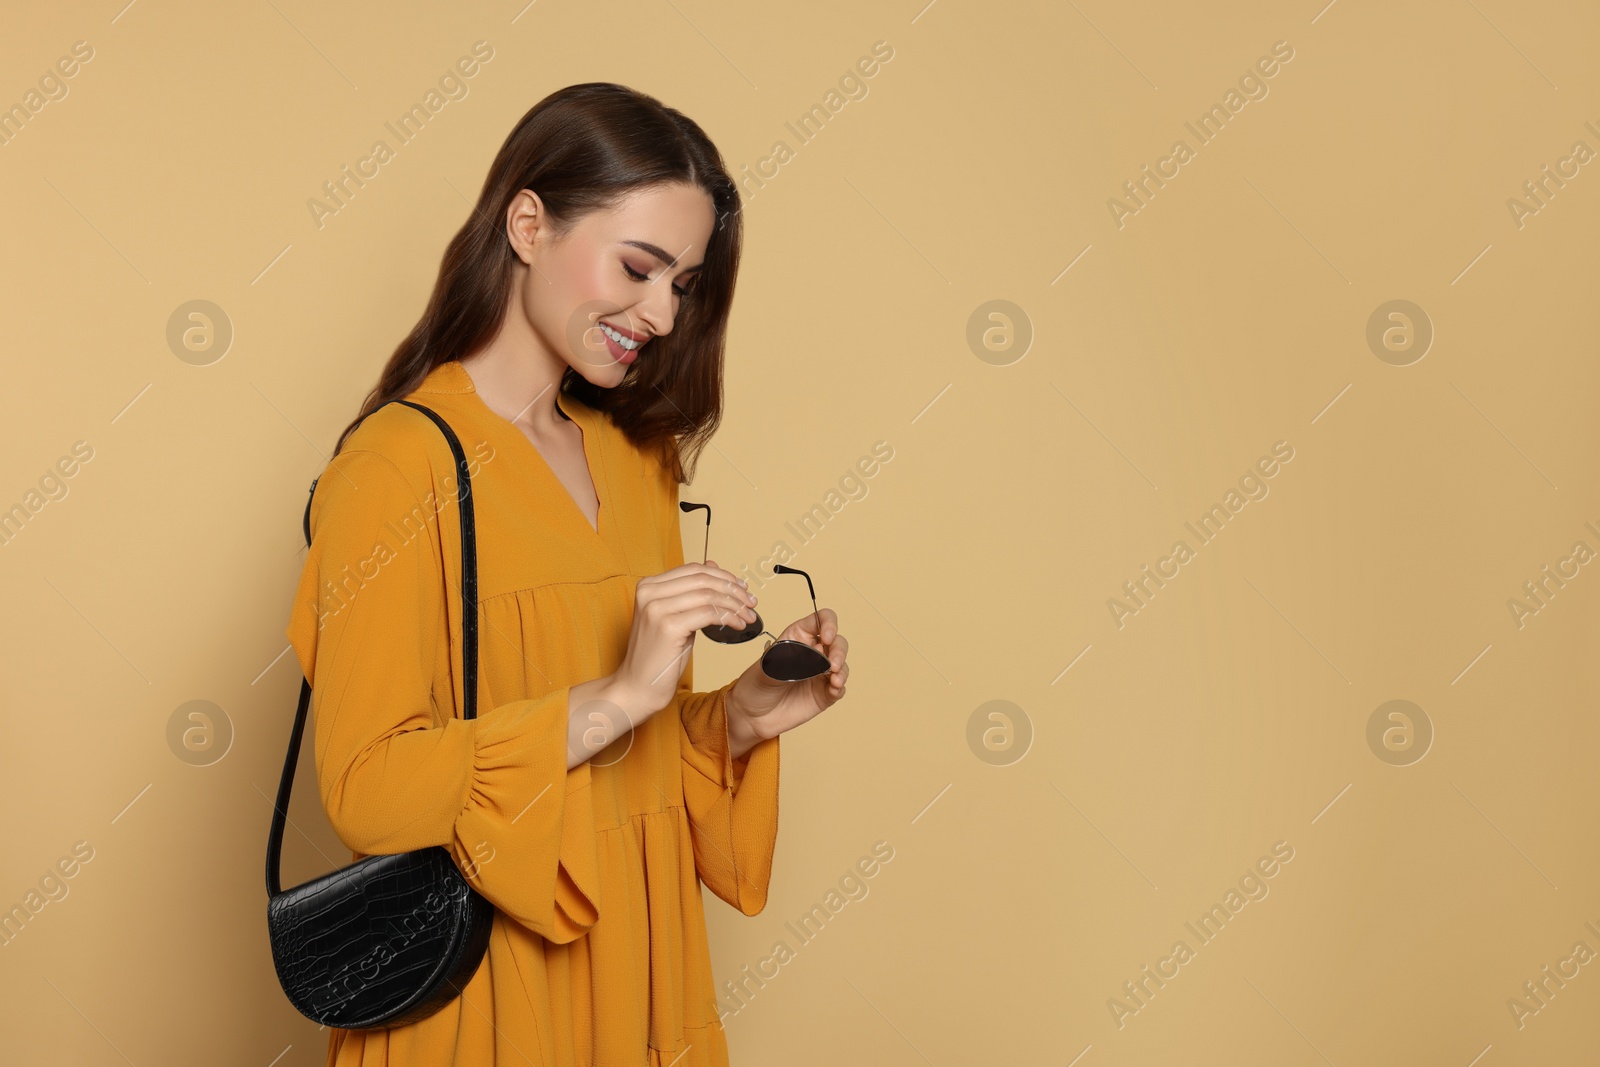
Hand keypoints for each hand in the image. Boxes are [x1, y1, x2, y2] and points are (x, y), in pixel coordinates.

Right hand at [612, 562, 758, 720]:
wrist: (638, 686)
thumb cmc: (658, 656)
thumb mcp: (675, 616)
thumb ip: (691, 593)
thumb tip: (713, 566)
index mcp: (648, 585)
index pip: (694, 570)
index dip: (723, 577)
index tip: (742, 589)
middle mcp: (649, 592)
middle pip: (703, 580)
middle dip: (733, 590)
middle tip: (751, 603)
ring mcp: (657, 608)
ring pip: (708, 596)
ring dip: (735, 605)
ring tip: (748, 616)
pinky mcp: (668, 626)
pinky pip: (708, 614)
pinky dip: (728, 617)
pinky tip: (738, 625)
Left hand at [728, 607, 848, 750]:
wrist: (750, 716)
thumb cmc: (755, 685)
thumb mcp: (768, 666)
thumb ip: (792, 658)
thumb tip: (816, 655)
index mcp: (798, 637)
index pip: (820, 620)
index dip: (828, 624)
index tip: (826, 637)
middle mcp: (812, 653)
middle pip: (837, 642)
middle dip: (839, 650)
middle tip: (832, 664)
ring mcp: (819, 674)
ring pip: (841, 664)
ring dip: (842, 669)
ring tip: (834, 679)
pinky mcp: (823, 694)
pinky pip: (839, 687)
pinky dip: (840, 687)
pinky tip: (833, 688)